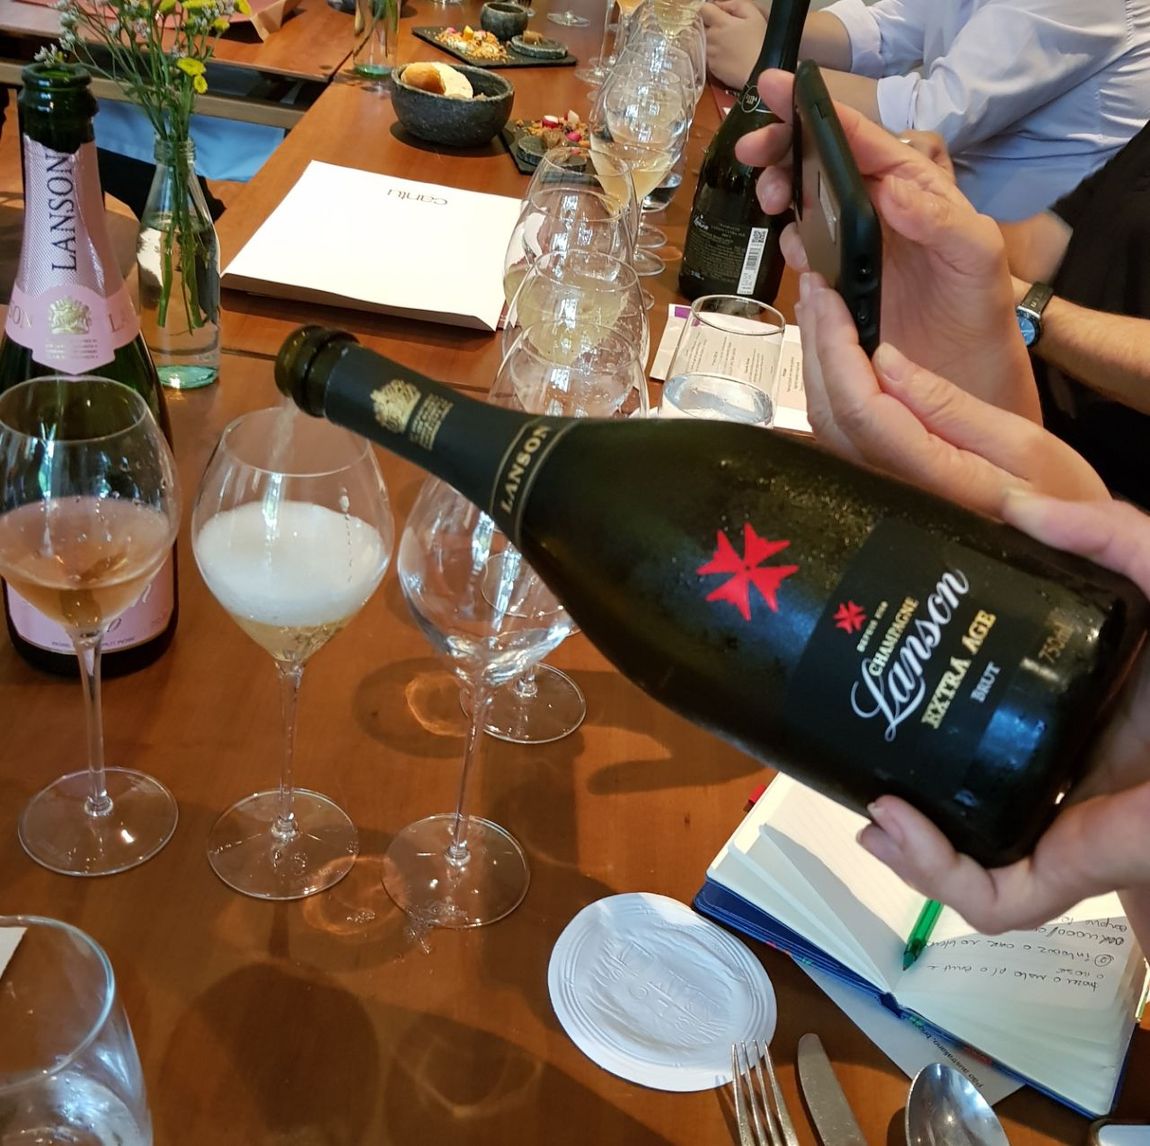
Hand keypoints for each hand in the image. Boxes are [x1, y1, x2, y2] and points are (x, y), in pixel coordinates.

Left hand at [700, 0, 764, 89]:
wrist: (759, 73)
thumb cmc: (760, 44)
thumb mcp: (754, 15)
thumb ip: (735, 5)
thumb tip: (721, 4)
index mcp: (720, 23)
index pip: (704, 10)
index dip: (710, 10)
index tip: (718, 14)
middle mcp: (711, 38)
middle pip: (704, 27)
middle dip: (713, 27)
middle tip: (730, 33)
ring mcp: (710, 54)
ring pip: (706, 43)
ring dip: (714, 42)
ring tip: (731, 47)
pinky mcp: (711, 69)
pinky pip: (709, 58)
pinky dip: (716, 56)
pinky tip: (729, 58)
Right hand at [736, 69, 1039, 421]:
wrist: (966, 375)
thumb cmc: (979, 309)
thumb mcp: (977, 257)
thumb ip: (943, 220)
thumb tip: (892, 191)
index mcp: (914, 191)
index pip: (863, 140)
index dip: (820, 113)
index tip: (779, 94)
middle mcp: (880, 213)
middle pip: (824, 166)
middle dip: (785, 151)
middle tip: (755, 154)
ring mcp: (855, 248)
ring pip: (808, 205)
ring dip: (782, 195)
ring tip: (770, 201)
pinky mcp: (838, 285)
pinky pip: (806, 254)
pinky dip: (791, 245)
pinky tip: (793, 250)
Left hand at [795, 273, 1108, 515]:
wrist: (1055, 538)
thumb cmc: (1051, 493)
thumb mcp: (1018, 444)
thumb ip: (945, 406)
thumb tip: (885, 359)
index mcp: (923, 473)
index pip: (859, 408)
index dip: (839, 350)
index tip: (833, 297)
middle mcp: (887, 485)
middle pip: (831, 412)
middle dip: (820, 347)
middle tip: (816, 288)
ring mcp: (876, 489)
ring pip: (826, 423)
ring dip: (818, 364)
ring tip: (819, 310)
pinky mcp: (878, 484)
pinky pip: (837, 433)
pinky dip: (829, 387)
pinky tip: (833, 355)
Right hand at [858, 494, 1149, 936]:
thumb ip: (1111, 534)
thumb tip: (1013, 509)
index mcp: (1068, 705)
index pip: (983, 708)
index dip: (926, 694)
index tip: (880, 668)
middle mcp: (1059, 768)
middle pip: (965, 792)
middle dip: (903, 788)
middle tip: (856, 753)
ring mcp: (1064, 825)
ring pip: (968, 862)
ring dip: (908, 848)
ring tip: (870, 811)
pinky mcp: (1072, 867)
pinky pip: (992, 894)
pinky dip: (934, 873)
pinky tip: (893, 828)